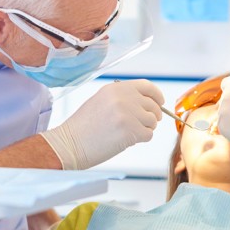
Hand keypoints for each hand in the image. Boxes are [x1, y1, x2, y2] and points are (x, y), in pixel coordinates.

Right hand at [41, 79, 163, 169]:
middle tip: (143, 124)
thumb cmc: (83, 127)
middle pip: (153, 105)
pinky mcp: (130, 130)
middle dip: (152, 116)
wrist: (69, 143)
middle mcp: (123, 97)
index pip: (147, 86)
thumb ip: (123, 98)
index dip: (157, 96)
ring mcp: (127, 114)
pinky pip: (148, 135)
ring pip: (152, 121)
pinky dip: (141, 139)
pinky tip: (127, 140)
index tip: (160, 103)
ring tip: (128, 133)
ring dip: (145, 129)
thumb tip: (147, 103)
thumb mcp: (101, 101)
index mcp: (116, 88)